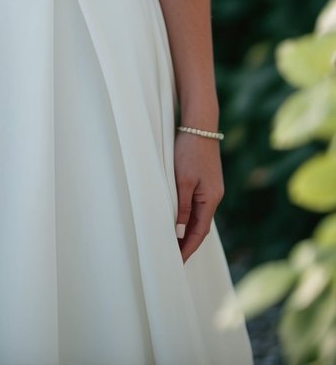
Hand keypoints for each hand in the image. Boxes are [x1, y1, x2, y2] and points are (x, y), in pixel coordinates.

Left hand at [173, 131, 223, 263]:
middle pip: (200, 227)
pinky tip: (180, 221)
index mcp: (210, 199)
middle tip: (173, 259)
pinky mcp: (207, 181)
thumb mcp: (182, 179)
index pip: (199, 233)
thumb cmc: (189, 151)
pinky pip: (198, 205)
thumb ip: (182, 205)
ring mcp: (212, 189)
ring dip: (187, 231)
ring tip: (173, 245)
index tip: (176, 262)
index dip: (188, 248)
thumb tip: (179, 231)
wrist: (200, 126)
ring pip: (199, 216)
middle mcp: (214, 197)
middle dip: (187, 244)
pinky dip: (189, 217)